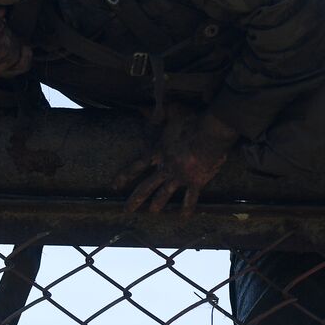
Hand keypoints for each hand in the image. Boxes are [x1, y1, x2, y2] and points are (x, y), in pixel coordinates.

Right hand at [0, 4, 31, 77]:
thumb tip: (1, 13)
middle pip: (1, 50)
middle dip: (6, 34)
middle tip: (4, 26)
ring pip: (12, 56)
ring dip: (14, 41)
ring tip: (8, 34)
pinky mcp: (10, 74)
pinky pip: (24, 65)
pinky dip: (26, 52)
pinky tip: (22, 44)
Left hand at [115, 105, 238, 215]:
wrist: (209, 135)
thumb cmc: (191, 122)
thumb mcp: (173, 112)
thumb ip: (158, 111)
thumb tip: (142, 106)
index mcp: (158, 152)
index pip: (137, 166)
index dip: (125, 176)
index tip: (115, 186)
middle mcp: (165, 168)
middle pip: (146, 186)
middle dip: (135, 199)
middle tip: (126, 210)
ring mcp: (179, 177)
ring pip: (164, 195)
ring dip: (156, 205)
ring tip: (151, 213)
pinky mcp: (195, 182)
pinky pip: (190, 198)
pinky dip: (187, 208)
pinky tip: (183, 218)